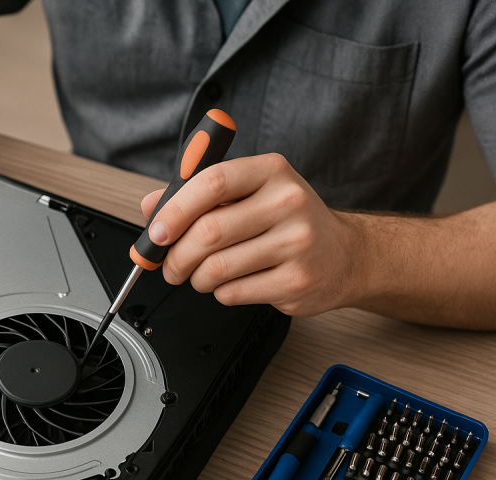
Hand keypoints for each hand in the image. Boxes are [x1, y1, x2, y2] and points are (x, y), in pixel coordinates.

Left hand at [141, 153, 364, 316]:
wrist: (344, 256)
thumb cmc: (288, 222)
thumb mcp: (250, 194)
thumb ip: (199, 196)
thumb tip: (152, 207)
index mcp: (271, 171)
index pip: (212, 182)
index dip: (175, 209)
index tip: (157, 231)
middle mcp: (288, 202)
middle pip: (209, 232)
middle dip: (177, 256)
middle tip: (170, 266)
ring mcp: (296, 243)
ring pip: (216, 268)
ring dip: (197, 278)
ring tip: (202, 275)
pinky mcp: (296, 281)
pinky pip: (233, 293)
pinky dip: (220, 293)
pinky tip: (234, 283)